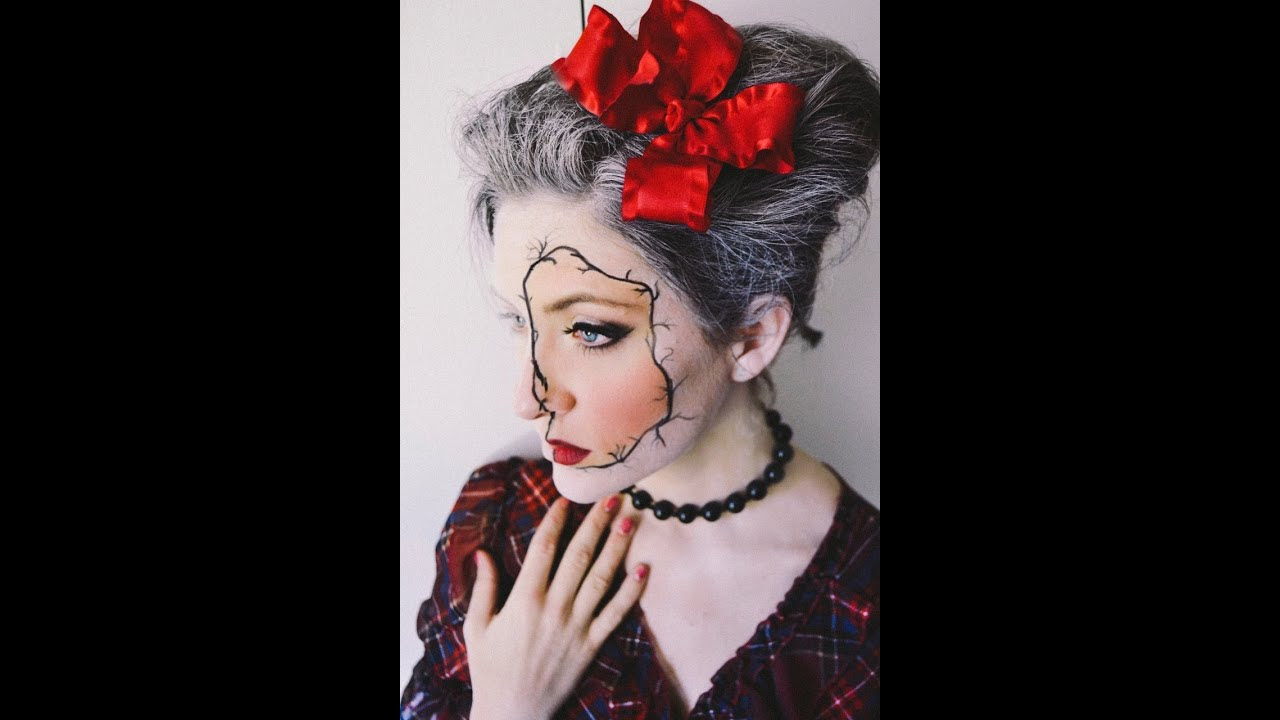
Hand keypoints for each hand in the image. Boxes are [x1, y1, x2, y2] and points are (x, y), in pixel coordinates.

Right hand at [464, 495, 647, 719]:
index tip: (567, 499)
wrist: (513, 713)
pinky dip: (631, 592)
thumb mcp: (477, 627)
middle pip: (579, 556)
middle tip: (612, 497)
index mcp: (523, 599)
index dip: (557, 520)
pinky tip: (643, 569)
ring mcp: (575, 626)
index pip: (544, 549)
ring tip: (631, 521)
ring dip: (617, 548)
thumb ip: (483, 588)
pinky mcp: (591, 645)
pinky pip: (615, 614)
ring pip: (600, 579)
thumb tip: (482, 553)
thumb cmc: (490, 670)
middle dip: (596, 524)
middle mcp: (553, 608)